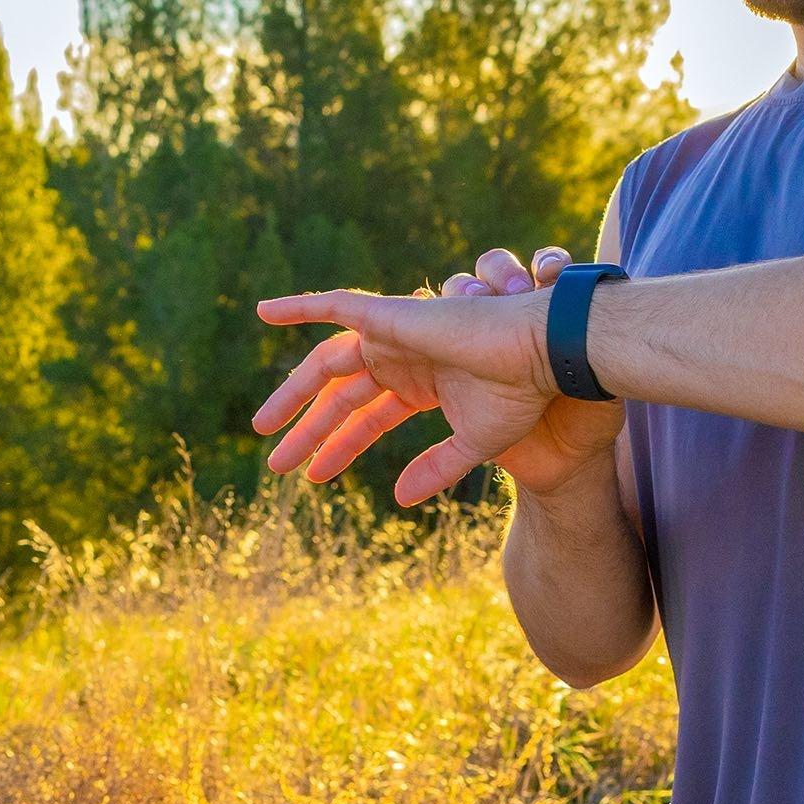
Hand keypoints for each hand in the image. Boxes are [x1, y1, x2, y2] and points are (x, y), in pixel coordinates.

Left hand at [256, 245, 623, 506]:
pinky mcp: (392, 316)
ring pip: (328, 365)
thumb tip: (397, 499)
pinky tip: (264, 312)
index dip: (338, 448)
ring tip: (260, 427)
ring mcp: (394, 335)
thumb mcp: (473, 445)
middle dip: (308, 430)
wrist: (543, 355)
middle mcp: (401, 358)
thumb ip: (435, 469)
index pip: (366, 419)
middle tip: (275, 464)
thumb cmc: (519, 394)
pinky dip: (300, 306)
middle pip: (340, 397)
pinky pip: (336, 305)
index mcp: (420, 384)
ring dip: (292, 395)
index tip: (311, 477)